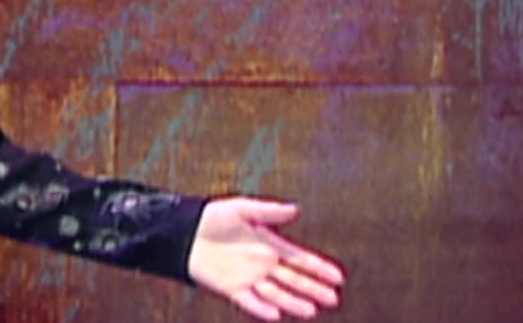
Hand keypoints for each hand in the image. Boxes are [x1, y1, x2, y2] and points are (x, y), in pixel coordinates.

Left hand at [187, 197, 343, 320]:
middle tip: (333, 299)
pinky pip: (249, 301)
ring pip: (276, 294)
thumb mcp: (241, 209)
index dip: (319, 268)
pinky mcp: (231, 288)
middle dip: (314, 289)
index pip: (300, 259)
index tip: (338, 277)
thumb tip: (296, 209)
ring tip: (311, 310)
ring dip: (293, 302)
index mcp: (269, 244)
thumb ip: (268, 211)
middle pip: (294, 280)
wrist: (184, 232)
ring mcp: (249, 278)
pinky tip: (276, 315)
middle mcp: (263, 264)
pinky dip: (261, 308)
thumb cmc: (212, 217)